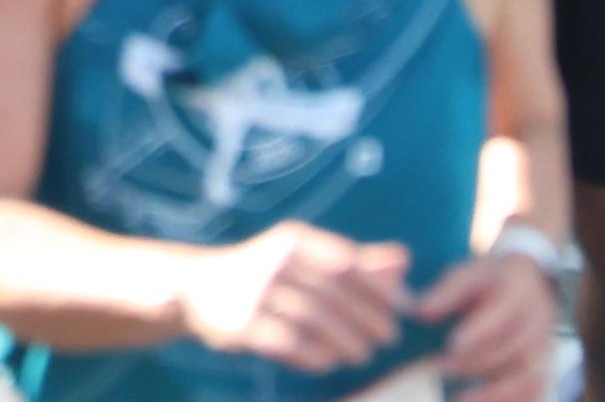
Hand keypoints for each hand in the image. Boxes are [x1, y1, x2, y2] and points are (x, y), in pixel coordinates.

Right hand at [172, 222, 413, 370]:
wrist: (199, 287)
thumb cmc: (267, 272)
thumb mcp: (307, 258)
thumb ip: (356, 260)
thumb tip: (404, 260)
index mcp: (293, 241)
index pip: (346, 262)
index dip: (379, 286)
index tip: (405, 308)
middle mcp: (274, 261)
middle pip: (332, 293)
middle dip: (367, 317)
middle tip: (388, 337)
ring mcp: (255, 293)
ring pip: (312, 319)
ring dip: (345, 340)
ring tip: (364, 354)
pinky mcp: (242, 324)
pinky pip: (286, 343)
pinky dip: (313, 355)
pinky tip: (329, 363)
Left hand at [413, 244, 560, 401]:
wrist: (531, 284)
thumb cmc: (491, 280)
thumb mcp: (469, 272)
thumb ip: (447, 292)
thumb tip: (422, 313)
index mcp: (519, 291)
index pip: (504, 314)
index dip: (480, 332)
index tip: (452, 343)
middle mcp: (538, 323)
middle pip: (514, 350)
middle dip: (477, 362)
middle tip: (442, 367)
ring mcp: (545, 350)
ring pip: (528, 378)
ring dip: (494, 393)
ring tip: (460, 398)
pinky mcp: (544, 371)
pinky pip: (534, 393)